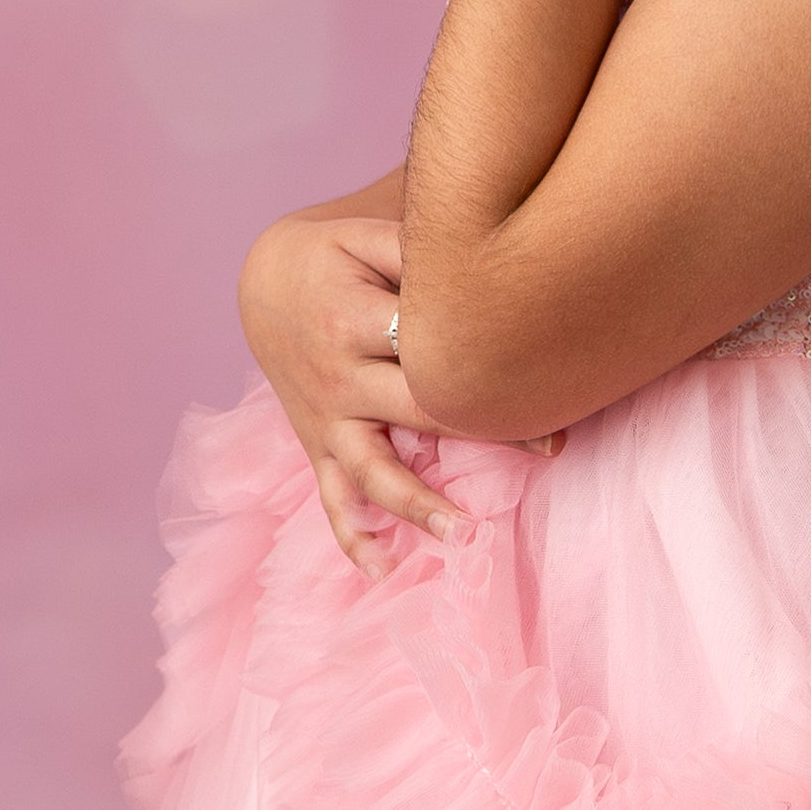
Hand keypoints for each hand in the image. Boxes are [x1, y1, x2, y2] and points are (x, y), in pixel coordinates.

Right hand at [241, 203, 554, 569]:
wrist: (260, 284)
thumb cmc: (330, 257)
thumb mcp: (362, 237)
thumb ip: (415, 250)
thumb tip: (487, 261)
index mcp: (353, 321)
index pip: (429, 350)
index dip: (487, 367)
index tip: (549, 385)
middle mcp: (338, 378)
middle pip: (420, 412)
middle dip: (486, 434)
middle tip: (550, 451)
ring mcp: (327, 420)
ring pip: (373, 471)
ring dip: (416, 506)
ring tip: (462, 536)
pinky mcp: (318, 446)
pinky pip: (331, 499)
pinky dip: (353, 538)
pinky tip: (383, 572)